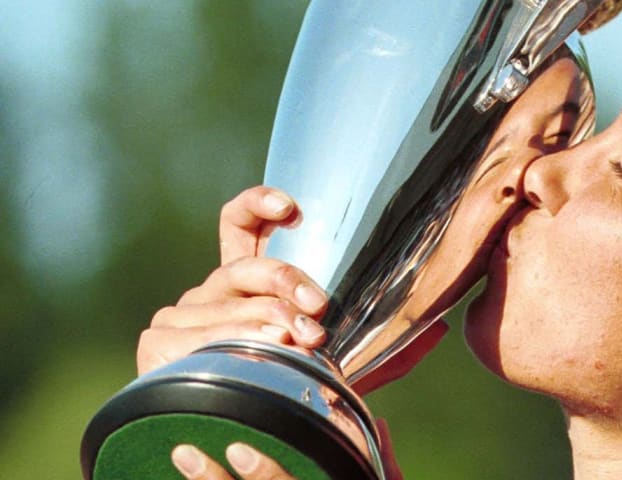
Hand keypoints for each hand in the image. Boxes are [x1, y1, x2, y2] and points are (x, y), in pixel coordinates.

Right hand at [155, 186, 448, 476]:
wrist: (233, 439)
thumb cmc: (289, 391)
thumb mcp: (343, 364)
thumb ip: (387, 346)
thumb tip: (443, 327)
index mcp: (249, 282)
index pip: (241, 223)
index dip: (259, 204)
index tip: (291, 207)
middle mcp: (213, 289)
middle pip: (246, 265)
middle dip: (286, 281)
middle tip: (319, 308)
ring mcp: (181, 314)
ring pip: (228, 302)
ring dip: (265, 322)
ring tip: (294, 341)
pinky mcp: (158, 346)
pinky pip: (199, 337)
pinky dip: (230, 344)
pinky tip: (251, 355)